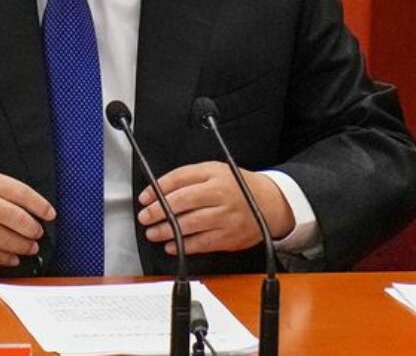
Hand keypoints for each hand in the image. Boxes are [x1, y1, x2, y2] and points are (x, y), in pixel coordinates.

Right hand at [0, 166, 54, 266]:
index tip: (50, 213)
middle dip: (33, 229)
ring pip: (4, 239)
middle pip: (16, 219)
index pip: (21, 193)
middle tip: (38, 232)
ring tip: (30, 247)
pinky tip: (13, 257)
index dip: (40, 205)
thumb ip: (2, 188)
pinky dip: (4, 257)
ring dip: (22, 246)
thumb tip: (30, 206)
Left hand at [137, 161, 294, 255]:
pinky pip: (202, 243)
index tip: (145, 197)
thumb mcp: (215, 171)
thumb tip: (159, 190)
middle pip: (183, 201)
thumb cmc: (238, 186)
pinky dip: (184, 245)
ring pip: (190, 224)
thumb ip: (188, 177)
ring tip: (153, 232)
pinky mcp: (229, 237)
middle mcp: (221, 194)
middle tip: (145, 216)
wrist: (270, 204)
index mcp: (214, 174)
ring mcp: (226, 217)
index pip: (180, 178)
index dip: (158, 189)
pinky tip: (172, 245)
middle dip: (159, 211)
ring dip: (167, 230)